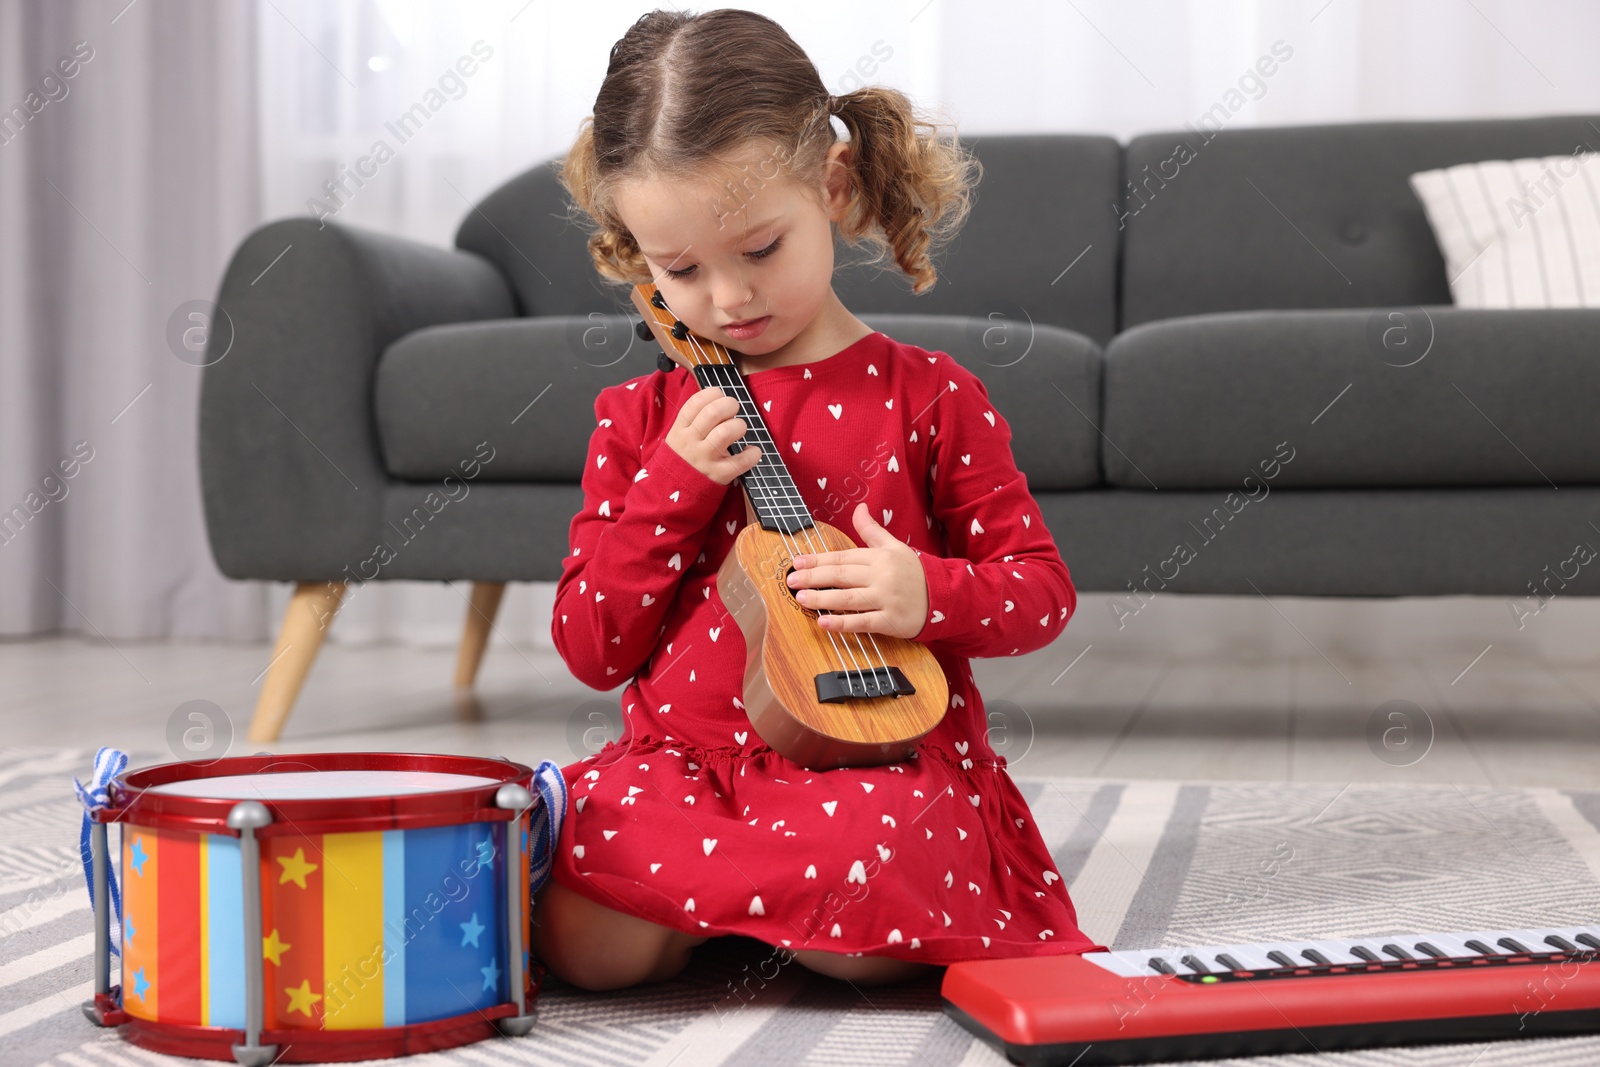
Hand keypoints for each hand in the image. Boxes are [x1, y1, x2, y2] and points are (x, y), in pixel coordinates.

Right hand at [665, 385, 762, 485]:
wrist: (672, 492)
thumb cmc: (682, 458)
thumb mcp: (678, 436)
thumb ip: (693, 418)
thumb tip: (716, 396)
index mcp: (680, 429)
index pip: (696, 402)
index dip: (713, 393)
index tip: (720, 396)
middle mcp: (691, 442)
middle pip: (713, 412)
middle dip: (730, 405)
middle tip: (734, 410)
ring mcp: (705, 459)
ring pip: (726, 432)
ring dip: (739, 426)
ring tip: (739, 430)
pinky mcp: (718, 475)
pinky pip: (741, 462)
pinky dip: (752, 454)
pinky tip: (752, 451)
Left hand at [785, 502, 929, 638]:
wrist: (944, 597)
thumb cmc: (915, 573)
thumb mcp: (895, 546)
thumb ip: (872, 530)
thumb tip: (859, 507)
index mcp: (879, 557)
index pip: (842, 558)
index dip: (817, 560)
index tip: (797, 562)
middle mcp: (881, 576)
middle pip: (841, 576)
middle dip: (813, 577)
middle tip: (791, 581)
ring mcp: (886, 599)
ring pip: (848, 599)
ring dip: (822, 599)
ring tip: (801, 599)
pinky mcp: (891, 621)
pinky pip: (862, 622)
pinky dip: (842, 624)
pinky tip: (824, 623)